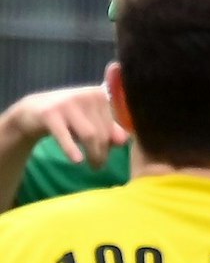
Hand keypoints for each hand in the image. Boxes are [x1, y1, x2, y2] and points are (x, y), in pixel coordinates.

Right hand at [3, 84, 126, 167]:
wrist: (32, 110)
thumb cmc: (69, 117)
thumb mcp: (89, 120)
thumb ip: (109, 128)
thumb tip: (124, 140)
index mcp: (100, 95)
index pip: (113, 124)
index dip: (112, 142)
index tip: (108, 154)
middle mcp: (86, 95)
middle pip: (102, 131)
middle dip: (103, 152)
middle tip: (99, 166)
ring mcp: (68, 103)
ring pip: (90, 134)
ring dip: (94, 154)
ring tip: (94, 167)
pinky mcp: (49, 113)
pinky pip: (64, 135)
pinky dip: (72, 149)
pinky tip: (77, 161)